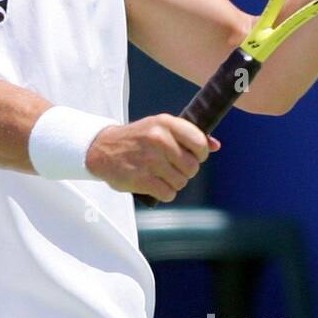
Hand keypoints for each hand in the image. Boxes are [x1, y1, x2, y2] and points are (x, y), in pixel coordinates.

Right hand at [87, 114, 219, 201]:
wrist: (101, 149)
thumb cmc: (136, 138)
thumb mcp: (160, 128)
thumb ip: (188, 135)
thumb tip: (216, 145)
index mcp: (166, 123)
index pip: (200, 143)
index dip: (200, 154)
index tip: (191, 155)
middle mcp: (159, 140)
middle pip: (192, 167)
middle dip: (185, 171)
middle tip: (172, 167)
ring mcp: (150, 160)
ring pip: (181, 182)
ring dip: (173, 183)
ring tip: (160, 175)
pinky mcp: (141, 179)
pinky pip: (168, 194)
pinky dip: (164, 193)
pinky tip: (154, 184)